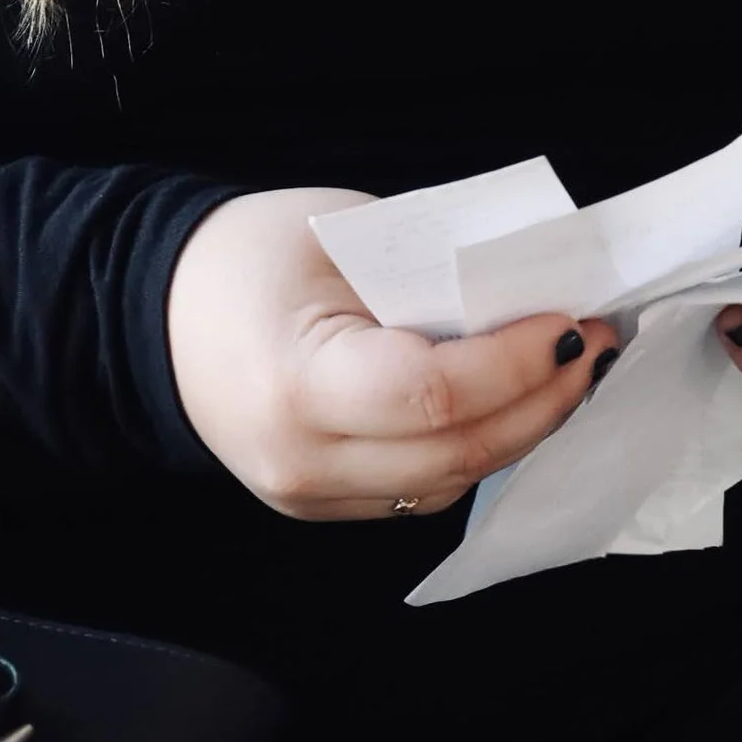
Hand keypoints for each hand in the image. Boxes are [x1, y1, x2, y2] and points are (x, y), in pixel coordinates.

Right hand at [166, 186, 619, 521]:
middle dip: (542, 398)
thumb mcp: (341, 235)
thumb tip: (531, 295)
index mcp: (298, 384)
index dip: (517, 362)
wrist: (151, 315)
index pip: (435, 393)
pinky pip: (423, 490)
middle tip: (590, 341)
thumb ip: (434, 273)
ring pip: (451, 482)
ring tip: (566, 371)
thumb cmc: (241, 257)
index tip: (569, 318)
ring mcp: (312, 495)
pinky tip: (510, 402)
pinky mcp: (322, 506)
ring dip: (522, 429)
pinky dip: (476, 447)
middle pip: (457, 452)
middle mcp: (305, 460)